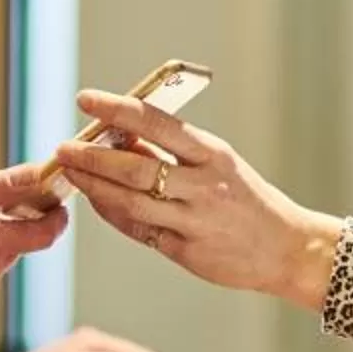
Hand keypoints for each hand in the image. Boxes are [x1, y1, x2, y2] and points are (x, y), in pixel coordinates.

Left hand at [57, 89, 346, 310]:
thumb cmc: (246, 200)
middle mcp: (204, 185)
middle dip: (93, 156)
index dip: (117, 110)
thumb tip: (121, 135)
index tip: (86, 100)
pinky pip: (139, 229)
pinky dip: (113, 214)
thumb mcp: (218, 164)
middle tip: (65, 147)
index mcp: (213, 154)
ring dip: (95, 186)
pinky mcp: (187, 251)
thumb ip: (172, 152)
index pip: (157, 123)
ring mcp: (195, 220)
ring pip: (131, 201)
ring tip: (71, 172)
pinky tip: (96, 202)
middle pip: (136, 166)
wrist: (287, 249)